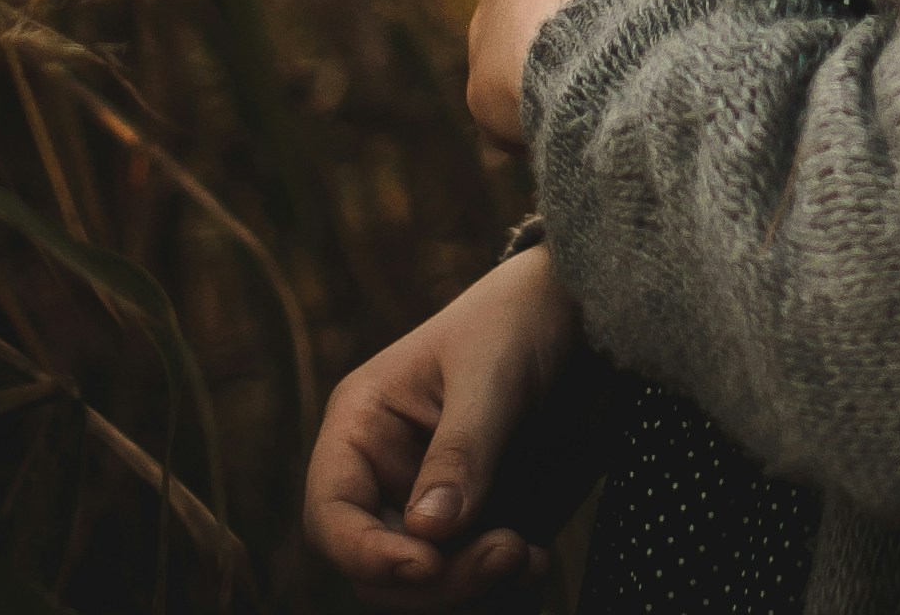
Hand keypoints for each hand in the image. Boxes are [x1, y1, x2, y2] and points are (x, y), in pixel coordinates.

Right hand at [304, 250, 573, 597]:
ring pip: (419, 585)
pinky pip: (460, 579)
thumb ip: (461, 450)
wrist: (569, 312)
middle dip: (436, 578)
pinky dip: (493, 587)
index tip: (427, 564)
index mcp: (360, 425)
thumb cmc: (516, 321)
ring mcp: (420, 503)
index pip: (329, 514)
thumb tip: (429, 531)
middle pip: (374, 566)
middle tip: (506, 553)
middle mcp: (380, 473)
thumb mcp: (491, 375)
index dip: (364, 553)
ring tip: (528, 556)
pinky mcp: (464, 524)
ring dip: (470, 588)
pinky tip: (534, 560)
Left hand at [469, 0, 666, 147]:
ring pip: (518, 46)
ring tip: (602, 89)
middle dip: (576, 14)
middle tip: (622, 46)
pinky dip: (538, 120)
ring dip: (552, 66)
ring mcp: (487, 16)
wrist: (612, 34)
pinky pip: (511, 107)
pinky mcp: (479, 81)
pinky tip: (579, 124)